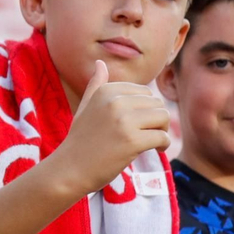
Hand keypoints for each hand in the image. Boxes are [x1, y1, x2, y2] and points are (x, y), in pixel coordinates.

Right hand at [56, 60, 170, 195]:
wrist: (69, 169)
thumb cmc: (79, 140)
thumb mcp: (84, 108)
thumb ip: (96, 85)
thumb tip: (100, 63)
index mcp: (106, 91)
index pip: (145, 92)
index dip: (147, 108)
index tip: (140, 123)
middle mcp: (115, 102)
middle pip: (156, 103)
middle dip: (156, 120)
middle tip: (148, 134)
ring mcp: (123, 121)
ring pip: (162, 117)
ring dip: (162, 131)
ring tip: (152, 142)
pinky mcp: (132, 141)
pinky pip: (162, 137)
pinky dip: (163, 145)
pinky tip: (155, 150)